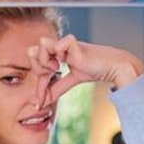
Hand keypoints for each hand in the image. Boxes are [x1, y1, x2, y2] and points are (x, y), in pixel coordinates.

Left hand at [28, 34, 143, 104]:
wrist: (111, 67)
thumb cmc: (94, 69)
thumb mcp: (71, 81)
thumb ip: (57, 88)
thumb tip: (43, 102)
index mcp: (56, 54)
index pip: (36, 66)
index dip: (37, 85)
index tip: (41, 101)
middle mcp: (58, 46)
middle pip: (32, 52)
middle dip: (38, 70)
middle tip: (51, 78)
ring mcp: (64, 43)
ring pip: (40, 45)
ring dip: (45, 61)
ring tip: (58, 68)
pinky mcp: (72, 42)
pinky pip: (56, 45)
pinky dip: (58, 55)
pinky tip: (65, 62)